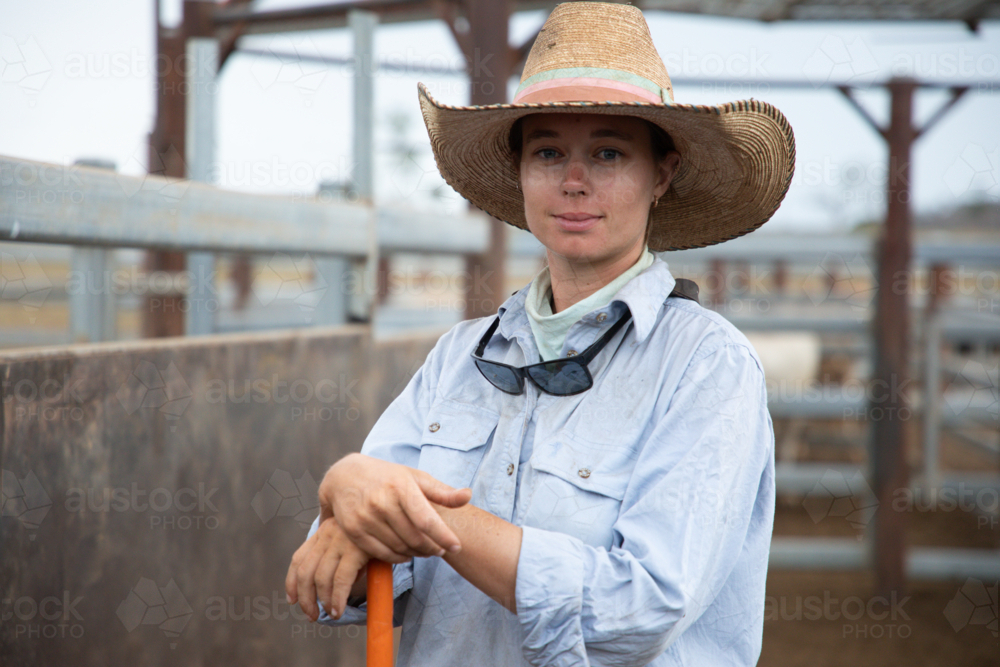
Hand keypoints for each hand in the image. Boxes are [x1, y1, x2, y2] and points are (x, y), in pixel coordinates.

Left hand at [286, 515, 370, 621]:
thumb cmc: (375, 532)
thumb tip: (326, 588)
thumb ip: (336, 554)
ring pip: (321, 578)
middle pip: (305, 571)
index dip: (291, 582)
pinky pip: (340, 580)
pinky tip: (338, 609)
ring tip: (331, 613)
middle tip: (311, 614)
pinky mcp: (356, 548)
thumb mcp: (351, 539)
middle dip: (305, 598)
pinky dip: (337, 599)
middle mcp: (328, 533)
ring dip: (323, 601)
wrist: (395, 517)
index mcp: (323, 530)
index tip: (292, 599)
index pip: (298, 558)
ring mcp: (341, 540)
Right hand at [320, 453, 472, 562]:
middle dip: (432, 547)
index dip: (443, 536)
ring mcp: (365, 518)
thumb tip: (468, 496)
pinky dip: (398, 557)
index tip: (456, 547)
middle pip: (414, 538)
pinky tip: (406, 553)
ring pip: (399, 547)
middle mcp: (381, 502)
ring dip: (417, 553)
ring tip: (425, 550)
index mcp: (400, 487)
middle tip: (441, 549)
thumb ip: (441, 491)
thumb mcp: (414, 477)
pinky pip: (382, 553)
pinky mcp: (354, 531)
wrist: (345, 476)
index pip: (426, 520)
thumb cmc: (387, 477)